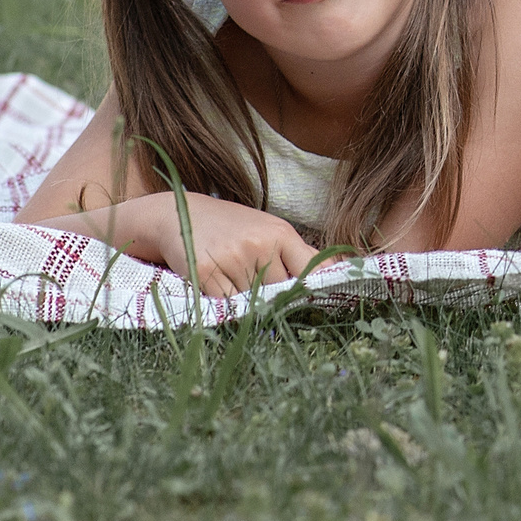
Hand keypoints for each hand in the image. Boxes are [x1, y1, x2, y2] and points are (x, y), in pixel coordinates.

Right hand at [141, 193, 321, 297]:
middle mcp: (259, 244)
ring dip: (245, 305)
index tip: (312, 306)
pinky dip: (223, 306)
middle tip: (258, 296)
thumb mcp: (269, 231)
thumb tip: (339, 272)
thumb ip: (299, 255)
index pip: (309, 272)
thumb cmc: (232, 227)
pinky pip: (225, 306)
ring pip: (252, 303)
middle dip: (273, 301)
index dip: (311, 293)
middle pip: (279, 294)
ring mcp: (232, 258)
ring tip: (232, 284)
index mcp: (281, 233)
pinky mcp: (205, 272)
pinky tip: (216, 288)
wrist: (180, 213)